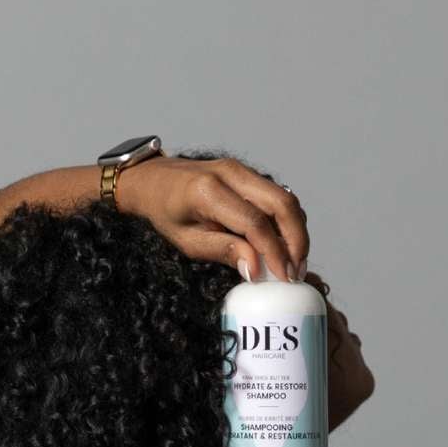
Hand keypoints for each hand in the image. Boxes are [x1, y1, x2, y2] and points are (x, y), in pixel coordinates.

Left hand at [115, 156, 309, 280]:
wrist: (150, 180)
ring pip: (286, 199)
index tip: (284, 277)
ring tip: (294, 260)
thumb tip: (256, 268)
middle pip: (281, 204)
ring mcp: (241, 170)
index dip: (275, 252)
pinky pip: (278, 196)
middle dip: (297, 240)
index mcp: (208, 191)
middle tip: (296, 270)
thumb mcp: (186, 240)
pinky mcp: (248, 173)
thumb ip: (224, 251)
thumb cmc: (163, 211)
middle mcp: (229, 173)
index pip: (255, 223)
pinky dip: (288, 221)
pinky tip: (284, 243)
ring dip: (297, 231)